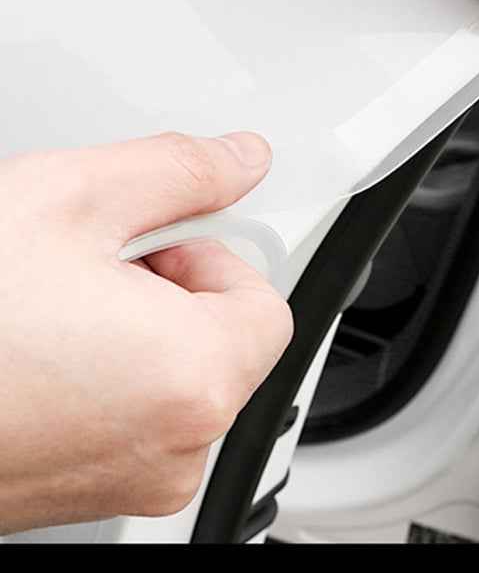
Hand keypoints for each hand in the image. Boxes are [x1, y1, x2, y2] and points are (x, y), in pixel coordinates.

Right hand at [0, 131, 292, 533]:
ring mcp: (132, 480)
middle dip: (172, 295)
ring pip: (178, 378)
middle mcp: (175, 448)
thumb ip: (179, 171)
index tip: (156, 243)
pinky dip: (108, 378)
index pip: (264, 304)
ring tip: (52, 310)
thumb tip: (242, 157)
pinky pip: (134, 417)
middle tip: (91, 270)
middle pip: (224, 343)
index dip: (211, 258)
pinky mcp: (86, 494)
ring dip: (136, 334)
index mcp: (193, 378)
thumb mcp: (68, 199)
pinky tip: (40, 350)